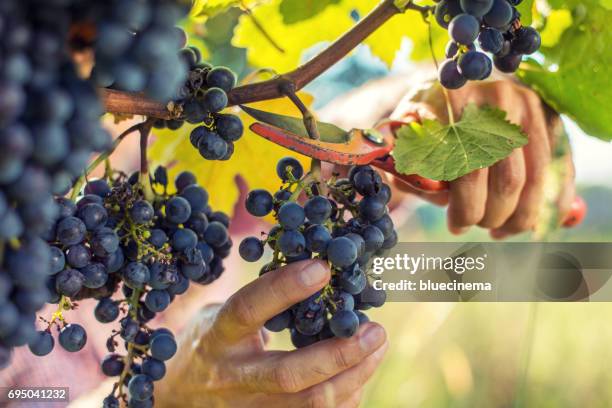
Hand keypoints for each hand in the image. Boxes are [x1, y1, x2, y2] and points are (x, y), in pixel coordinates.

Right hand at [154, 259, 387, 407]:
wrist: (177, 396)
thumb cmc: (209, 343)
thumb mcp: (219, 315)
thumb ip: (260, 302)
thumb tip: (320, 274)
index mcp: (218, 337)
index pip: (248, 311)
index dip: (284, 289)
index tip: (323, 269)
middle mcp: (232, 377)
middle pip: (288, 375)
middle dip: (338, 353)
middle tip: (374, 329)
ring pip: (309, 404)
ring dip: (353, 377)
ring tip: (377, 346)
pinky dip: (345, 397)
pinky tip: (360, 374)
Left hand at [391, 80, 575, 238]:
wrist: (451, 85)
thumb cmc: (423, 123)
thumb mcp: (406, 141)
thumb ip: (412, 171)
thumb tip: (443, 200)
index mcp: (454, 101)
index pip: (467, 168)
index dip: (466, 207)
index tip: (456, 225)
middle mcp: (495, 98)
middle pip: (507, 178)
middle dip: (492, 214)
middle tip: (478, 224)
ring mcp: (527, 105)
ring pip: (535, 179)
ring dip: (518, 216)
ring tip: (499, 228)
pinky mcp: (548, 116)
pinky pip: (558, 168)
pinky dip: (552, 202)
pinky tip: (530, 222)